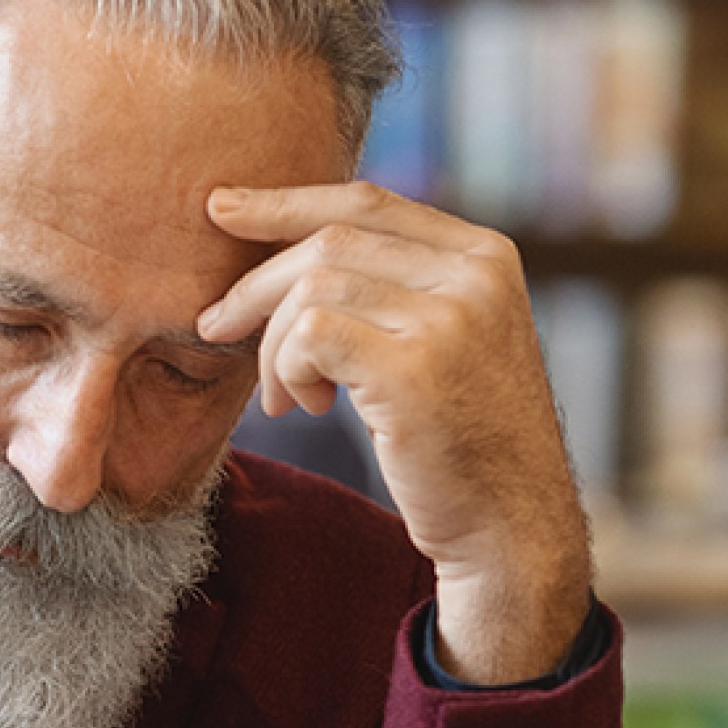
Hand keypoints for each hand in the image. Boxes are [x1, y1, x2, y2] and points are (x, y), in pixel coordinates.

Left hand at [197, 181, 591, 684]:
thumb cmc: (463, 440)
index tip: (222, 209)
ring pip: (312, 288)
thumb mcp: (447, 341)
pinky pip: (308, 335)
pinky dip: (285, 368)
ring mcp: (449, 319)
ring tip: (283, 394)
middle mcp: (474, 276)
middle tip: (217, 325)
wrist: (511, 525)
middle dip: (257, 285)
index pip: (366, 202)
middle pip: (329, 241)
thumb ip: (397, 287)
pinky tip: (305, 405)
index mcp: (485, 256)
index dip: (286, 202)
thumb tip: (291, 247)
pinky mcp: (414, 369)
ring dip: (272, 344)